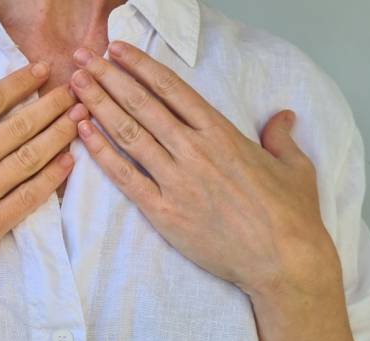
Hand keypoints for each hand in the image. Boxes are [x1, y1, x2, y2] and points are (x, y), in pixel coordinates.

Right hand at [0, 62, 87, 315]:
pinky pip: (25, 202)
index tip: (40, 72)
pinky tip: (68, 164)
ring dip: (56, 137)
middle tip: (74, 91)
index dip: (16, 85)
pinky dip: (49, 181)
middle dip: (48, 106)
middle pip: (14, 128)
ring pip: (25, 161)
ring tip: (80, 120)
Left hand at [69, 41, 340, 300]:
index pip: (172, 90)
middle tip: (83, 58)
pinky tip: (84, 133)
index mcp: (222, 133)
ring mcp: (175, 181)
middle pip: (142, 105)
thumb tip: (283, 117)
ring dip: (99, 106)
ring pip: (129, 134)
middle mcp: (193, 150)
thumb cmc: (291, 215)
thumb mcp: (294, 166)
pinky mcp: (163, 212)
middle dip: (109, 78)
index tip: (117, 50)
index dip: (141, 66)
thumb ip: (280, 137)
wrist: (282, 260)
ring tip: (76, 85)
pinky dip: (102, 153)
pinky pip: (125, 177)